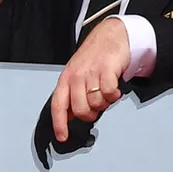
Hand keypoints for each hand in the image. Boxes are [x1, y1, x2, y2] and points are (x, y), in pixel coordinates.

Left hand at [51, 17, 130, 140]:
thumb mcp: (77, 73)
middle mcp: (76, 76)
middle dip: (90, 114)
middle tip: (96, 107)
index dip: (59, 123)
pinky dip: (114, 95)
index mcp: (66, 78)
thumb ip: (72, 93)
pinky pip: (109, 94)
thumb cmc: (93, 56)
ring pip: (96, 103)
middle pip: (80, 109)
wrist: (111, 35)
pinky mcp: (107, 69)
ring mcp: (91, 72)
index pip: (58, 105)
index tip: (62, 136)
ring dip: (104, 102)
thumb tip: (69, 116)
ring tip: (106, 92)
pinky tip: (114, 88)